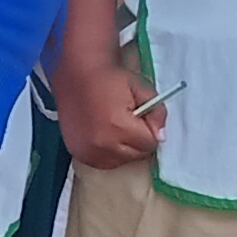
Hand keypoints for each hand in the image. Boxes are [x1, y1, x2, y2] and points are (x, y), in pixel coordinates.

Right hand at [52, 45, 160, 171]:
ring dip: (123, 149)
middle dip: (138, 141)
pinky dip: (107, 153)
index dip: (150, 130)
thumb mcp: (141, 88)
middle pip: (136, 155)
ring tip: (115, 128)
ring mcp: (87, 151)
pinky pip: (102, 162)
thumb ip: (157, 112)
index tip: (142, 118)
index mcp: (118, 126)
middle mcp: (102, 144)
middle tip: (129, 122)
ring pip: (120, 161)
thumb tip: (161, 136)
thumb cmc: (110, 78)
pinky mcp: (77, 152)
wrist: (76, 73)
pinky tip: (104, 136)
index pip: (150, 143)